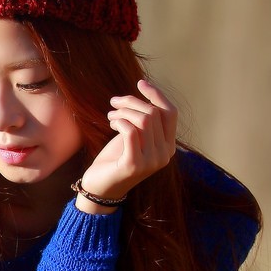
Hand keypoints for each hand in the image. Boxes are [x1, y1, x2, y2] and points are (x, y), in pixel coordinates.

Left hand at [80, 78, 176, 202]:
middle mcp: (165, 154)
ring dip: (123, 111)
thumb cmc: (116, 159)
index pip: (170, 113)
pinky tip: (111, 123)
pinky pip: (130, 131)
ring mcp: (152, 161)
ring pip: (143, 120)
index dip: (156, 95)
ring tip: (111, 115)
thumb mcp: (134, 137)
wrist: (100, 187)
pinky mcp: (135, 164)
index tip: (140, 82)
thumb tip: (143, 94)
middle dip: (132, 102)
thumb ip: (143, 121)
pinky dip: (120, 121)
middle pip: (154, 113)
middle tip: (114, 103)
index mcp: (168, 146)